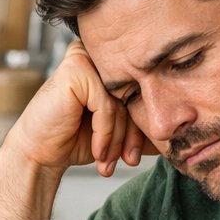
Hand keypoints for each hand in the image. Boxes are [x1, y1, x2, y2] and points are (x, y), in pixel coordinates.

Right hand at [7, 41, 147, 177]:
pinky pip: (106, 105)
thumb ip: (139, 121)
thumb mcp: (114, 131)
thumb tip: (182, 127)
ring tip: (107, 162)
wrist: (37, 153)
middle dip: (131, 136)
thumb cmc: (71, 140)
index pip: (139, 94)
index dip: (139, 129)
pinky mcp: (76, 69)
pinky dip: (104, 134)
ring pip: (122, 104)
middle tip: (128, 162)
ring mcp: (85, 59)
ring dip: (117, 140)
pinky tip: (96, 152)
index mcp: (107, 66)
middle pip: (133, 97)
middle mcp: (96, 57)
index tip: (134, 158)